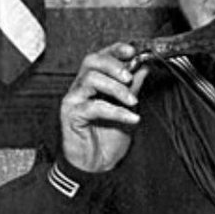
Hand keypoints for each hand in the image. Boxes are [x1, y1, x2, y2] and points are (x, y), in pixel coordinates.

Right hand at [60, 43, 147, 172]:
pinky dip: (116, 111)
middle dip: (113, 64)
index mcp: (94, 82)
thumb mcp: (128, 108)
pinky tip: (131, 118)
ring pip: (91, 79)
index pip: (101, 56)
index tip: (133, 50)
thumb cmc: (108, 136)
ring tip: (133, 102)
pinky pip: (93, 106)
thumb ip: (133, 87)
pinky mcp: (71, 115)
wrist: (97, 163)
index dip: (116, 50)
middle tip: (130, 77)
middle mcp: (81, 87)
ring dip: (116, 89)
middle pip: (91, 61)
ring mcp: (74, 100)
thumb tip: (143, 67)